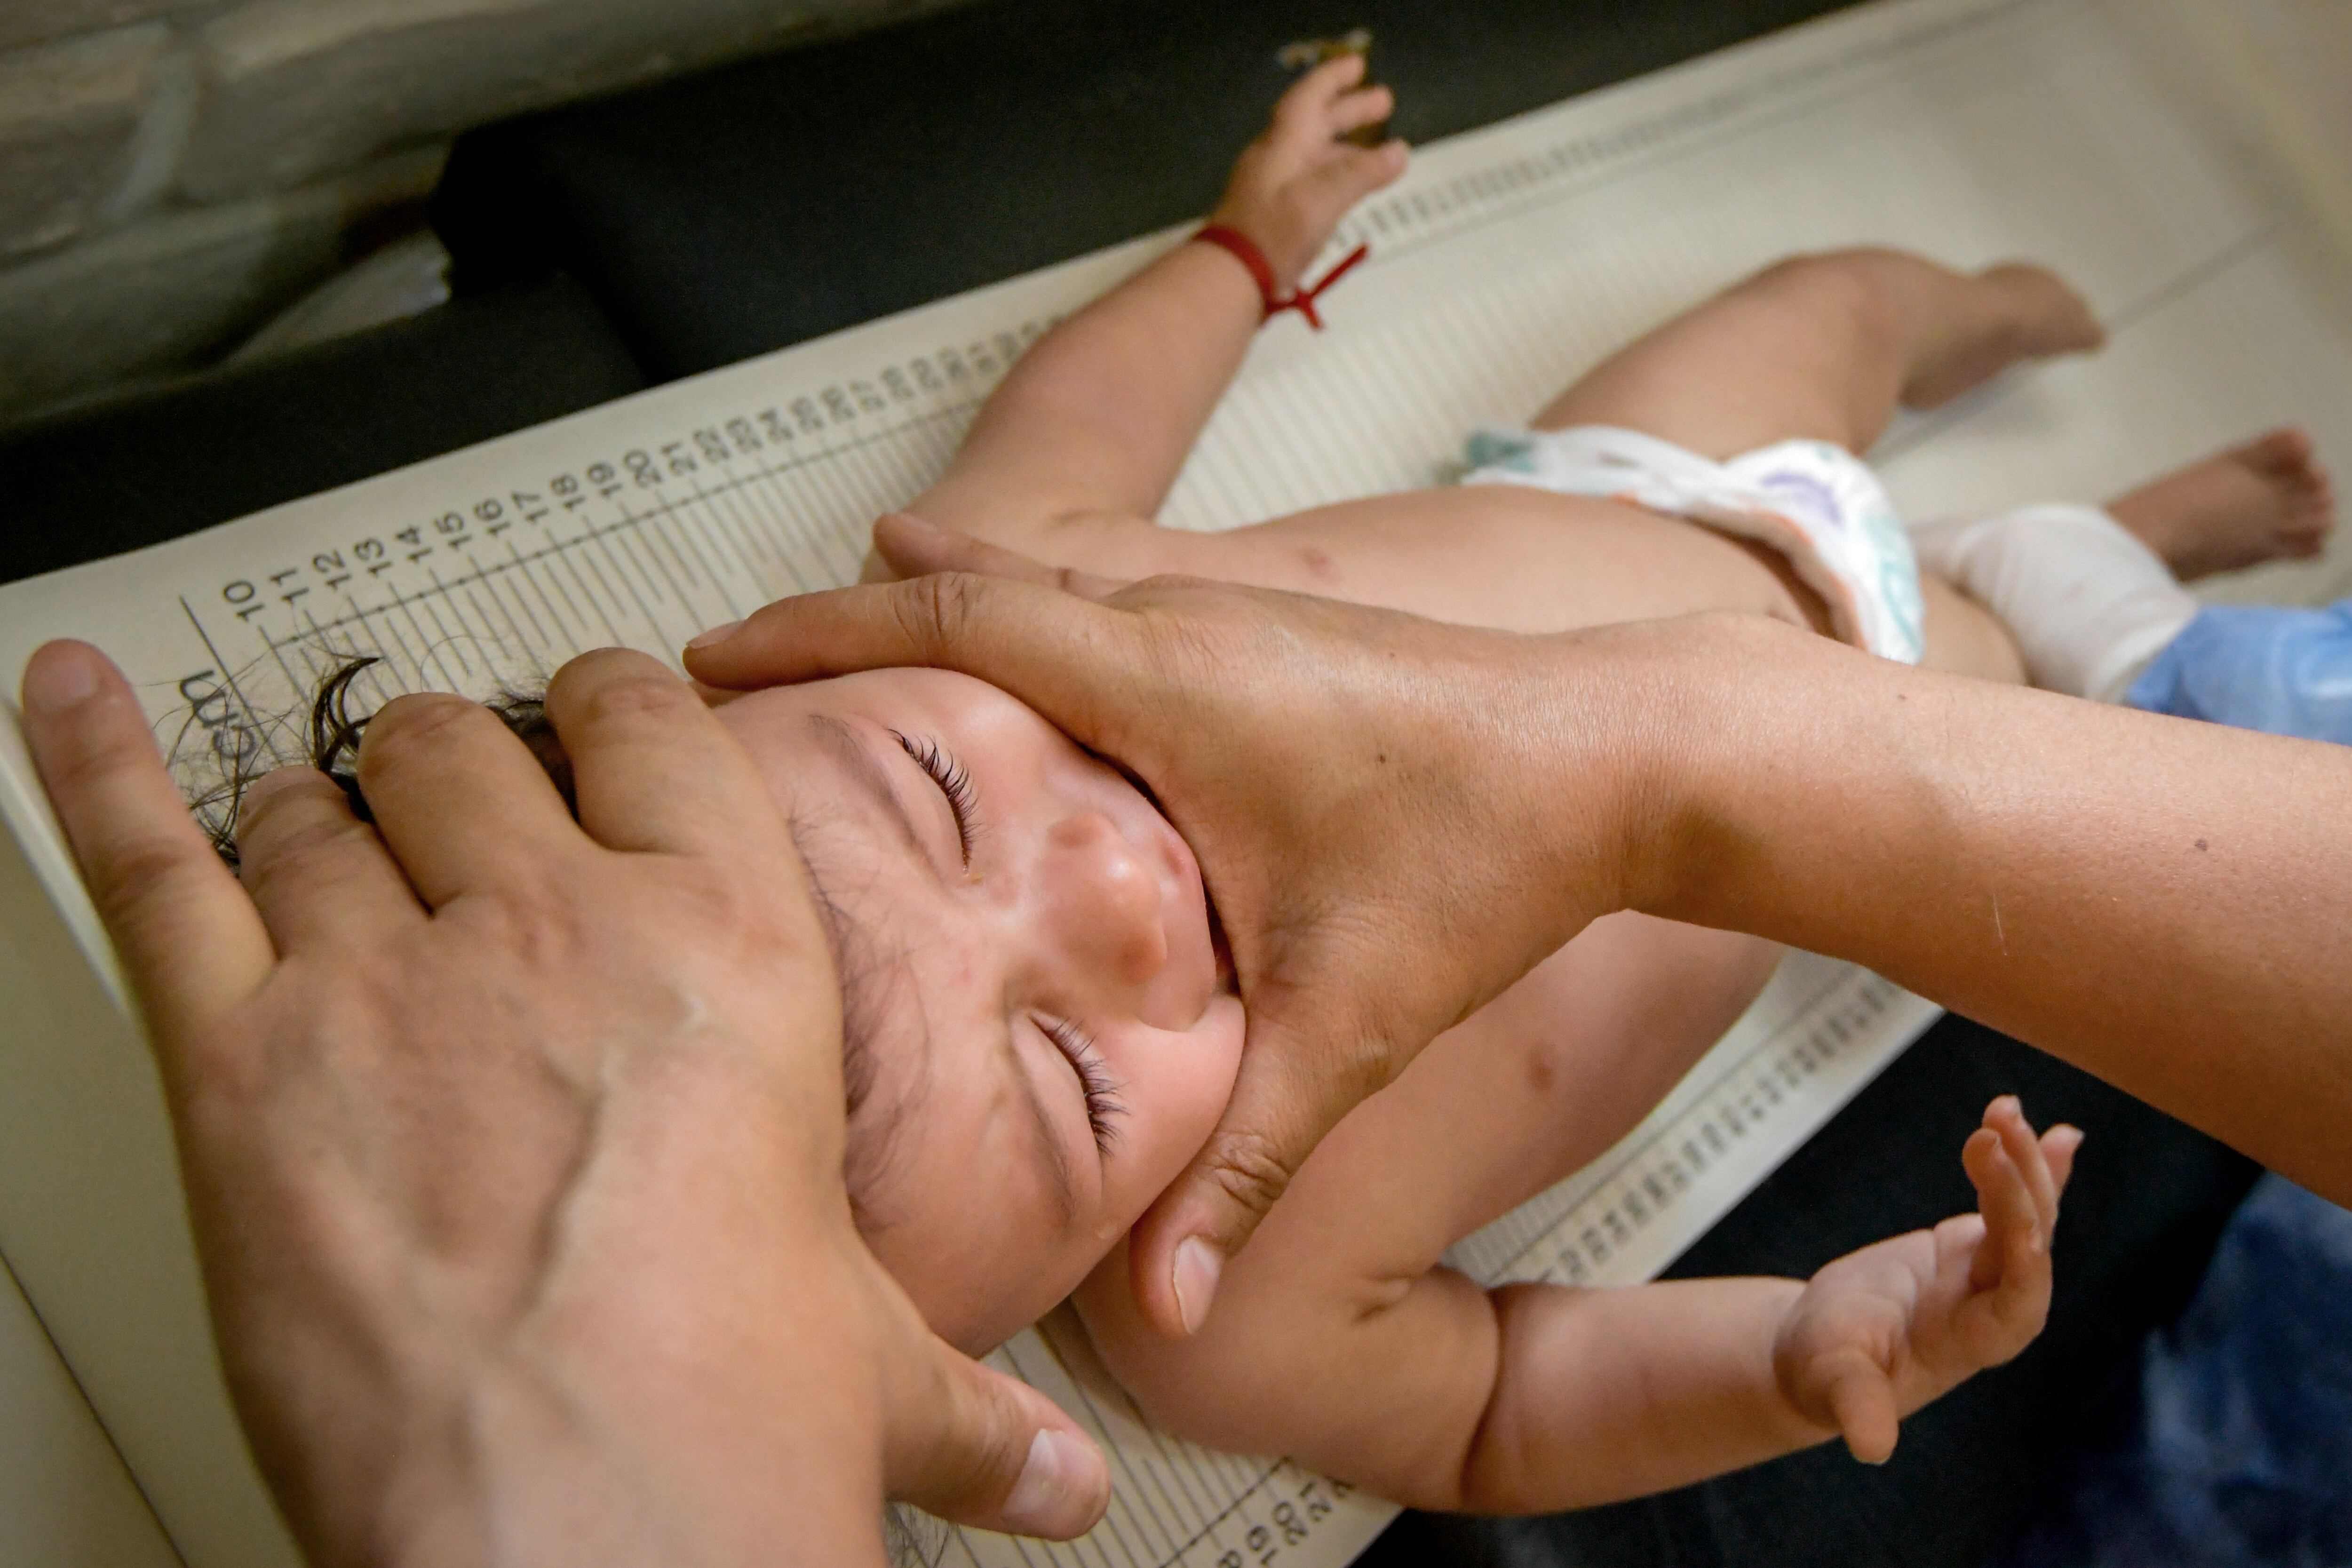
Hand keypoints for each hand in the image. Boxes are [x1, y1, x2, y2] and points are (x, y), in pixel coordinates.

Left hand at [18, 640, 1109, 1565]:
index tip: (597, 721)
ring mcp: (383, 977)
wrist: (573, 1513)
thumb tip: (1052, 1477)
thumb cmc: (719, 1415)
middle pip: (461, 751)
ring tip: (304, 823)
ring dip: (310, 811)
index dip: (609, 709)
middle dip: (450, 768)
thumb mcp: (869, 1373)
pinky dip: (96, 771)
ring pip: (313, 809)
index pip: (647, 726)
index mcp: (724, 941)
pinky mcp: (236, 1060)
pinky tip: (68, 702)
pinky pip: (150, 869)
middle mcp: (549, 924)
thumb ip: (966, 1407)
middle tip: (449, 806)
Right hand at [686, 515, 1660, 1338]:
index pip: (954, 626)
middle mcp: (1187, 624)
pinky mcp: (1265, 628)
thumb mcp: (1350, 1019)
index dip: (819, 635)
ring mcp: (1230, 610)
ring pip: (1041, 579)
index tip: (714, 653)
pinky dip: (1023, 609)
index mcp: (1174, 687)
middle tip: (737, 658)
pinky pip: (1103, 594)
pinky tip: (1008, 645)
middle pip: (973, 584)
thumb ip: (1246, 1158)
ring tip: (836, 641)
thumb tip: (1177, 1303)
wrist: (1625, 748)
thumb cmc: (1495, 855)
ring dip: (934, 605)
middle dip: (846, 615)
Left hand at [1208, 52, 1405, 289]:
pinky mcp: (1274, 214)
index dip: (1335, 78)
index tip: (1358, 66)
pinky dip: (1334, 175)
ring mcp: (1273, 186)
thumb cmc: (1273, 232)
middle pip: (1315, 123)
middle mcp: (1277, 157)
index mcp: (1285, 142)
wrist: (1232, 276)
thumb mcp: (1323, 197)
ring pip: (1313, 153)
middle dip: (1350, 110)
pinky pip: (1309, 181)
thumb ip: (1362, 173)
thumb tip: (1398, 152)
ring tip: (1377, 150)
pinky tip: (1347, 189)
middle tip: (1382, 101)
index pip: (1310, 96)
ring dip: (1345, 145)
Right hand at [1774, 1097, 2081, 1463]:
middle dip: (2020, 1187)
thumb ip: (1855, 1403)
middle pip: (2029, 1246)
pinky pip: (2014, 1202)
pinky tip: (2059, 1133)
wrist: (1821, 1349)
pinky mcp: (1970, 1246)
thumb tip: (1871, 1448)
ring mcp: (1985, 1272)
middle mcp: (1992, 1305)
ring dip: (2024, 1163)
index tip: (2013, 1215)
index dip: (2025, 1259)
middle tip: (1996, 1126)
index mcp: (1970, 1342)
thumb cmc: (1824, 1370)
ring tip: (2008, 1109)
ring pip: (2027, 1215)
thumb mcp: (1832, 1380)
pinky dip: (2034, 1168)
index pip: (2019, 1302)